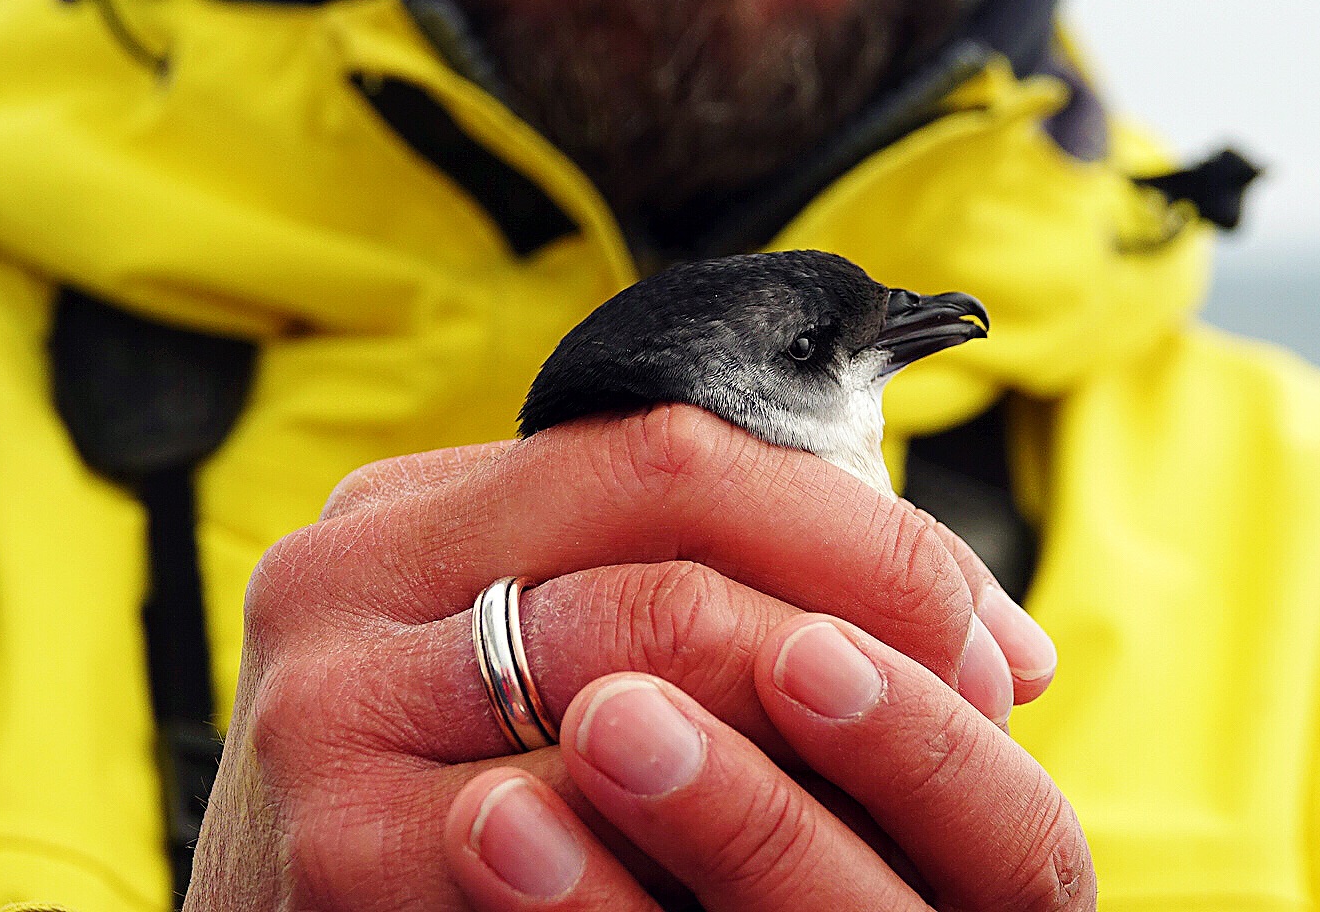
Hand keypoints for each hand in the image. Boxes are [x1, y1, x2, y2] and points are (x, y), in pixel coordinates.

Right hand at [185, 405, 1056, 908]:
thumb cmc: (437, 805)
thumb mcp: (522, 666)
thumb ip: (686, 598)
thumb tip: (995, 643)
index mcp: (408, 510)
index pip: (674, 452)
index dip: (859, 531)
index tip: (982, 624)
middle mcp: (344, 579)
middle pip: (670, 559)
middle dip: (862, 633)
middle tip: (986, 708)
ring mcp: (324, 715)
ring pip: (641, 696)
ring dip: (810, 752)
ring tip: (909, 795)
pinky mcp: (336, 855)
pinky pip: (579, 847)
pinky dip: (699, 868)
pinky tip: (768, 887)